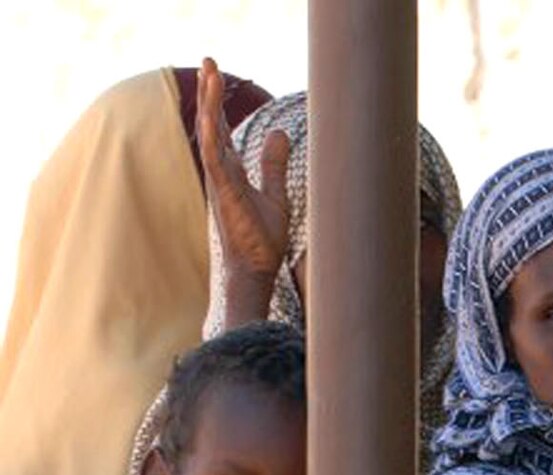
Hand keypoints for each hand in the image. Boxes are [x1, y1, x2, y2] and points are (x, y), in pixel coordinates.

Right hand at [198, 55, 289, 301]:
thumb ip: (273, 165)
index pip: (221, 130)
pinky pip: (212, 159)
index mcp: (230, 172)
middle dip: (208, 93)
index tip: (214, 75)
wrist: (256, 270)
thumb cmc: (261, 241)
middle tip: (208, 61)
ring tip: (209, 72)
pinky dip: (211, 136)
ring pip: (209, 134)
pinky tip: (210, 115)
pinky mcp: (223, 194)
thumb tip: (279, 133)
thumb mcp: (275, 196)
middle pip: (211, 124)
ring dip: (209, 104)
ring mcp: (219, 182)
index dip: (218, 104)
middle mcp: (220, 173)